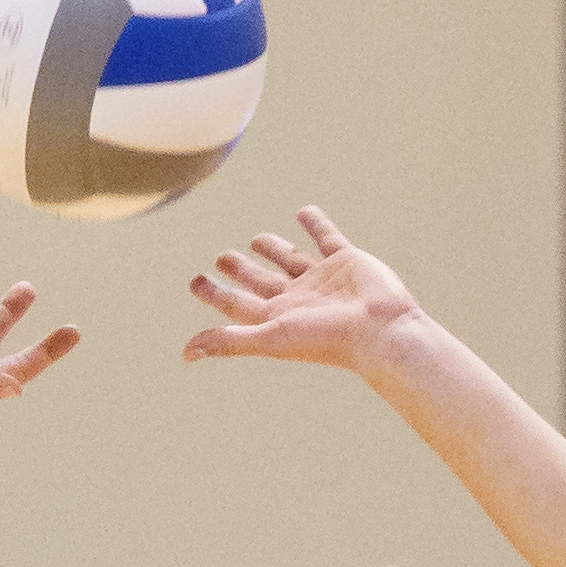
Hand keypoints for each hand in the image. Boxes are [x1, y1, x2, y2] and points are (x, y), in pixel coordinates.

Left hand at [181, 207, 426, 373]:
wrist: (380, 330)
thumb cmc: (327, 339)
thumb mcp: (270, 337)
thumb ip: (229, 342)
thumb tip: (185, 354)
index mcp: (278, 318)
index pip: (238, 304)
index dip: (215, 294)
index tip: (195, 281)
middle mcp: (298, 299)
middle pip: (261, 282)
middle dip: (241, 271)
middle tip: (221, 258)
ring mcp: (323, 279)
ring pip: (291, 259)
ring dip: (274, 249)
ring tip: (257, 239)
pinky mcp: (347, 261)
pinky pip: (327, 238)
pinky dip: (316, 224)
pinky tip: (304, 212)